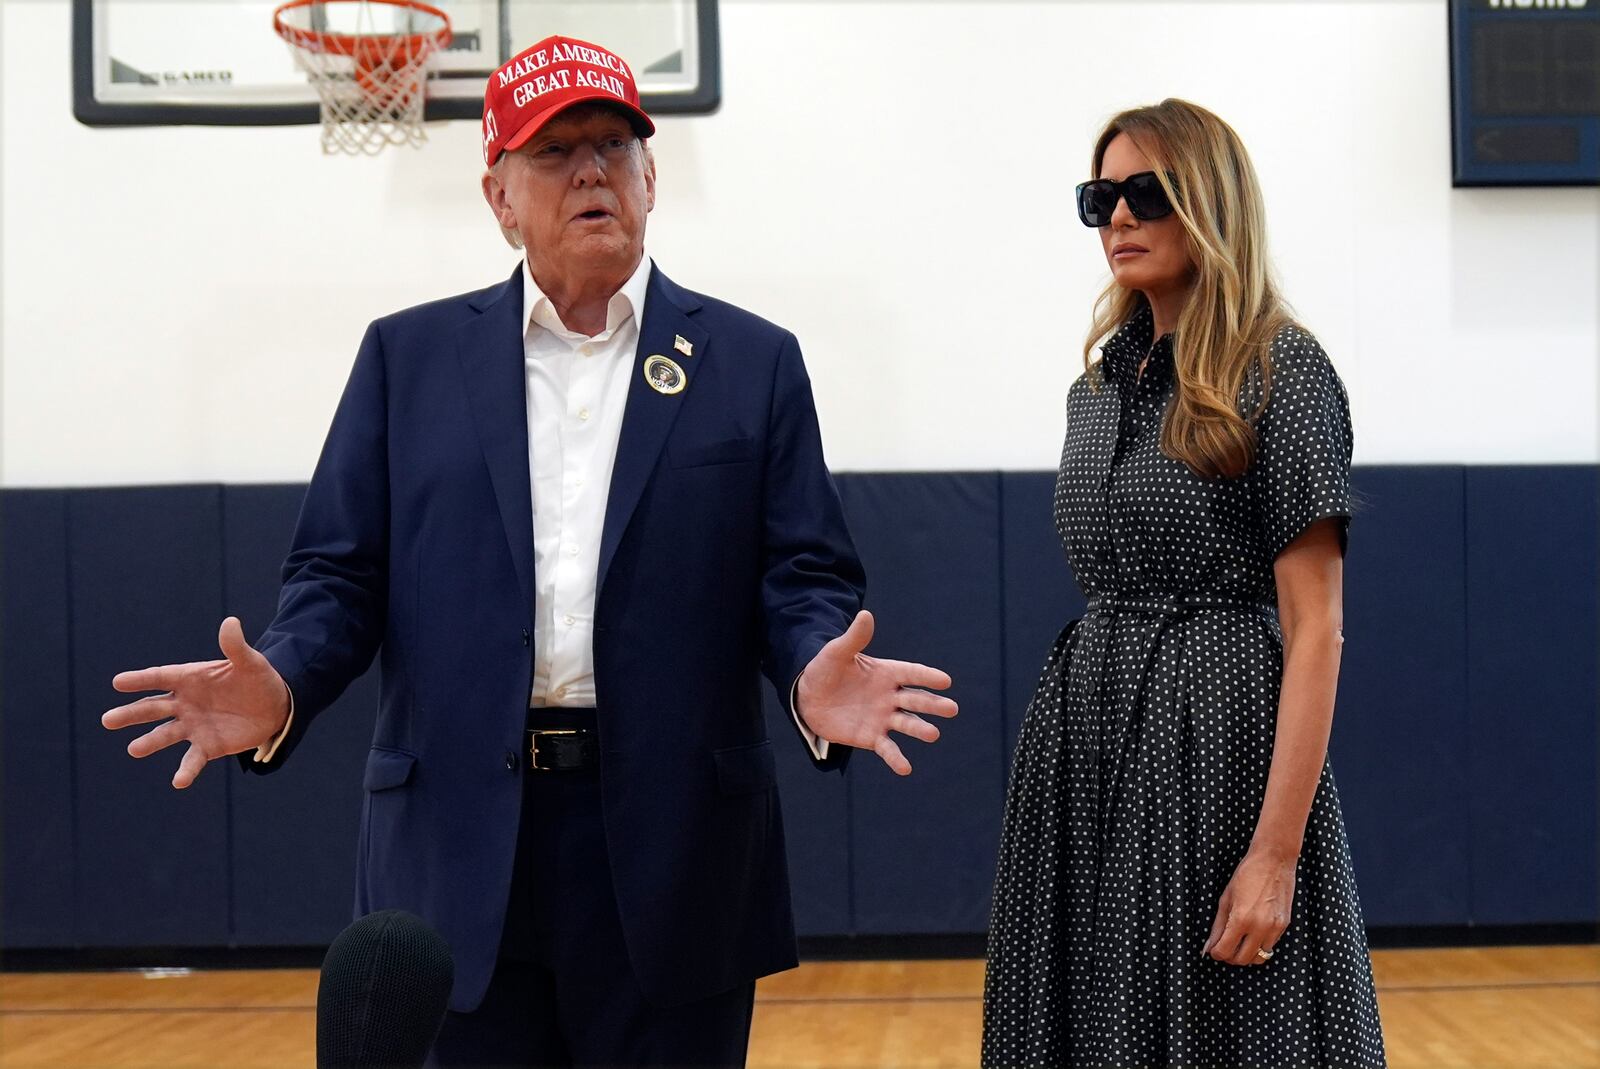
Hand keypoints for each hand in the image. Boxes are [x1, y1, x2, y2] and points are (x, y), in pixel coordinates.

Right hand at [102, 617, 290, 789]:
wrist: (275, 706)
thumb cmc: (257, 679)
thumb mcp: (250, 662)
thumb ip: (236, 647)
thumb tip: (231, 622)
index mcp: (190, 678)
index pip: (160, 677)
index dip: (140, 679)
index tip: (118, 682)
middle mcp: (185, 703)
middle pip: (153, 708)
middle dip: (131, 714)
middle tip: (107, 720)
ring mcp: (193, 726)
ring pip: (166, 735)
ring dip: (150, 743)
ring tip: (134, 749)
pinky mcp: (208, 746)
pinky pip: (193, 759)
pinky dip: (186, 771)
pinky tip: (178, 782)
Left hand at [795, 610, 956, 775]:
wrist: (808, 697)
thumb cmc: (825, 670)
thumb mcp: (836, 653)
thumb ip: (854, 638)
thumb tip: (866, 614)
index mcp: (886, 672)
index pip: (911, 673)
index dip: (927, 677)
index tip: (945, 681)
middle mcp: (890, 696)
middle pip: (915, 699)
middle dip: (933, 704)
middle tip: (951, 709)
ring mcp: (883, 718)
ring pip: (906, 723)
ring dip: (919, 729)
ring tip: (933, 734)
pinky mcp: (872, 737)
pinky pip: (887, 748)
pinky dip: (896, 758)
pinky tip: (906, 769)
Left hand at [1202, 847, 1296, 965]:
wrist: (1274, 861)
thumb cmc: (1246, 875)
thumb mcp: (1225, 899)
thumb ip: (1217, 926)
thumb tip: (1209, 946)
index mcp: (1241, 919)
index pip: (1225, 951)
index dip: (1216, 953)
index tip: (1213, 949)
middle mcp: (1259, 927)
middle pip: (1242, 959)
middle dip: (1229, 957)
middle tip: (1224, 947)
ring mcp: (1274, 928)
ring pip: (1259, 958)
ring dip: (1246, 955)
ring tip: (1238, 943)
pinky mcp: (1284, 925)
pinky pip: (1270, 947)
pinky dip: (1259, 946)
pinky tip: (1252, 935)